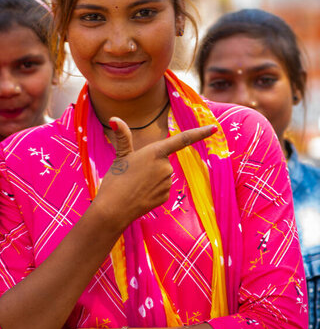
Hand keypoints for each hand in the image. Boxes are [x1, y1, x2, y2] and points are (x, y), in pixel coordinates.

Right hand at [94, 118, 216, 229]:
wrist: (113, 209)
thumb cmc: (115, 180)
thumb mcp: (120, 156)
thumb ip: (123, 136)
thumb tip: (113, 118)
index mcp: (156, 152)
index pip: (183, 139)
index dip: (200, 133)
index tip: (214, 128)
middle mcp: (166, 167)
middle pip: (163, 160)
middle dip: (151, 165)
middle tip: (132, 173)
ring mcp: (167, 183)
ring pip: (162, 175)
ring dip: (151, 178)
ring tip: (134, 184)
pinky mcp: (166, 197)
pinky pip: (161, 189)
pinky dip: (152, 190)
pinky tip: (139, 194)